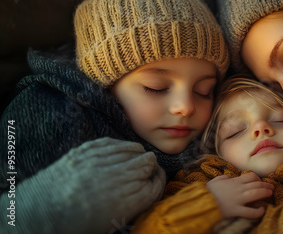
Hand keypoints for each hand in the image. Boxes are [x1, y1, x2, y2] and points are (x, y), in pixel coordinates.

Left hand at [0, 137, 165, 233]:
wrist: (41, 215)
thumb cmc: (78, 224)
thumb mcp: (114, 221)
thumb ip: (135, 202)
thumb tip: (146, 188)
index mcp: (132, 198)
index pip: (157, 182)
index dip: (157, 180)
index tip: (154, 180)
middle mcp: (122, 176)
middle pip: (149, 162)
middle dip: (148, 167)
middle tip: (143, 171)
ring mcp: (103, 161)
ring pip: (133, 148)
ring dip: (135, 154)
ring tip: (129, 161)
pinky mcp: (87, 151)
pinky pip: (113, 143)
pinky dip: (118, 147)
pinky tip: (117, 153)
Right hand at [206, 172, 273, 218]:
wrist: (200, 202)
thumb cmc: (206, 192)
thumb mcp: (214, 181)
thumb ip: (223, 178)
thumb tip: (228, 178)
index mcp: (233, 181)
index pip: (250, 176)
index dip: (258, 178)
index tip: (260, 181)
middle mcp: (237, 189)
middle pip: (256, 183)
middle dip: (265, 185)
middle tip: (271, 187)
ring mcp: (237, 199)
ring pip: (256, 193)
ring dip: (264, 192)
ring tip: (270, 193)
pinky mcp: (235, 210)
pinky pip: (250, 211)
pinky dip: (258, 211)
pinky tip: (262, 210)